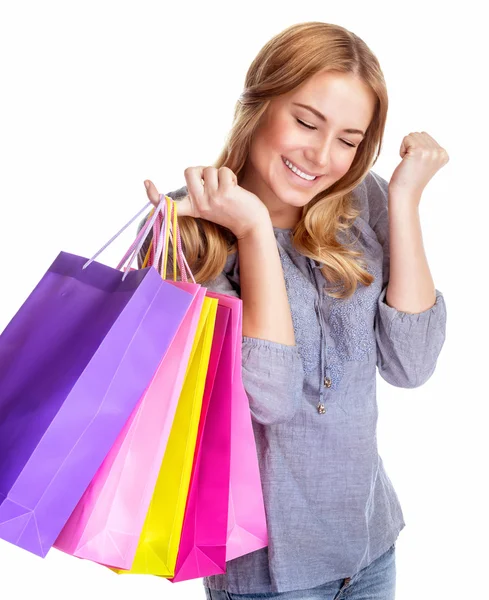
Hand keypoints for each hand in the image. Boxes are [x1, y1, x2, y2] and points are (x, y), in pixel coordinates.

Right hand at [144, 166, 269, 238]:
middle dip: (202, 170)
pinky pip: (223, 171)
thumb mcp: (210, 202)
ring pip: (209, 169)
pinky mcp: (224, 194)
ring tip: (227, 188)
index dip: (154, 194)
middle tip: (213, 182)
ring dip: (220, 174)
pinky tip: (235, 189)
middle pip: (189, 171)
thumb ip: (200, 189)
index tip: (146, 182)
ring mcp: (211, 199)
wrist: (250, 222)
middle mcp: (198, 205)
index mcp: (192, 208)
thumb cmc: (231, 208)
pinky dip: (230, 176)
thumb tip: (193, 171)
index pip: (169, 204)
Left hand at [388, 132, 448, 205]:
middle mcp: (439, 152)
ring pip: (412, 135)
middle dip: (411, 147)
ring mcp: (430, 151)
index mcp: (444, 154)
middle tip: (412, 164)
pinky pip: (406, 139)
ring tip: (409, 163)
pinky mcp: (418, 151)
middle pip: (419, 134)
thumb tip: (421, 134)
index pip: (425, 136)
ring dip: (406, 148)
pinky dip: (402, 150)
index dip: (417, 149)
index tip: (418, 164)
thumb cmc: (411, 177)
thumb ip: (429, 147)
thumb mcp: (426, 161)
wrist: (405, 193)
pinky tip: (405, 162)